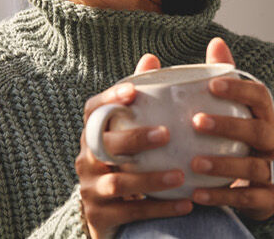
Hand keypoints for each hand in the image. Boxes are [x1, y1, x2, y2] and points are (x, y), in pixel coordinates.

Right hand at [77, 54, 193, 238]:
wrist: (112, 214)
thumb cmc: (129, 162)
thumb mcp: (131, 132)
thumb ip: (143, 98)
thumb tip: (151, 57)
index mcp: (94, 133)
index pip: (92, 110)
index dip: (109, 99)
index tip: (134, 91)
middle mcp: (86, 158)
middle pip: (104, 145)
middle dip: (134, 138)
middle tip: (166, 134)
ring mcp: (91, 189)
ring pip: (117, 183)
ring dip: (150, 178)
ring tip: (180, 175)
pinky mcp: (99, 216)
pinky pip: (129, 213)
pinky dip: (159, 208)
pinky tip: (186, 204)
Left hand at [188, 37, 273, 221]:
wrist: (250, 189)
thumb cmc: (232, 141)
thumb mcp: (227, 110)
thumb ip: (219, 79)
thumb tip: (217, 42)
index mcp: (267, 116)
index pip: (261, 96)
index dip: (239, 88)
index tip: (211, 84)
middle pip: (262, 130)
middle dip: (230, 125)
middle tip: (196, 121)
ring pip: (257, 167)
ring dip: (224, 165)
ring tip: (193, 163)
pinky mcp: (270, 199)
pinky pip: (248, 199)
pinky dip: (222, 197)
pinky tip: (195, 195)